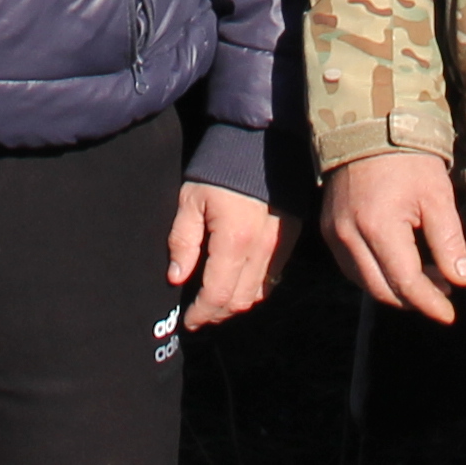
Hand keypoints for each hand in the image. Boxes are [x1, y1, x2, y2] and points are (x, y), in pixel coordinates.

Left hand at [169, 181, 283, 327]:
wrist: (260, 143)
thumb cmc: (219, 170)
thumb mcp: (191, 200)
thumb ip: (183, 241)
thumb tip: (176, 277)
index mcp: (234, 241)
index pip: (218, 295)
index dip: (201, 313)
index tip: (187, 321)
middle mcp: (261, 250)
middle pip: (239, 301)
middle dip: (217, 314)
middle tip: (198, 314)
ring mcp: (279, 246)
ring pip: (258, 294)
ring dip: (235, 304)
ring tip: (215, 300)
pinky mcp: (289, 239)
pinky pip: (272, 278)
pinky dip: (253, 288)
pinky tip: (237, 281)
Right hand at [322, 149, 465, 322]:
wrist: (367, 125)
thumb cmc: (408, 158)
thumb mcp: (436, 196)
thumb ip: (448, 241)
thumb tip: (462, 281)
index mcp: (378, 228)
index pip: (406, 283)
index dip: (430, 303)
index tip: (450, 314)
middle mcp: (349, 237)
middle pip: (382, 290)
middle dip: (414, 299)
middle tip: (443, 290)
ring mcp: (333, 234)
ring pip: (364, 283)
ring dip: (394, 289)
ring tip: (425, 276)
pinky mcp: (328, 229)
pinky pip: (351, 267)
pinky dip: (375, 275)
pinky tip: (398, 264)